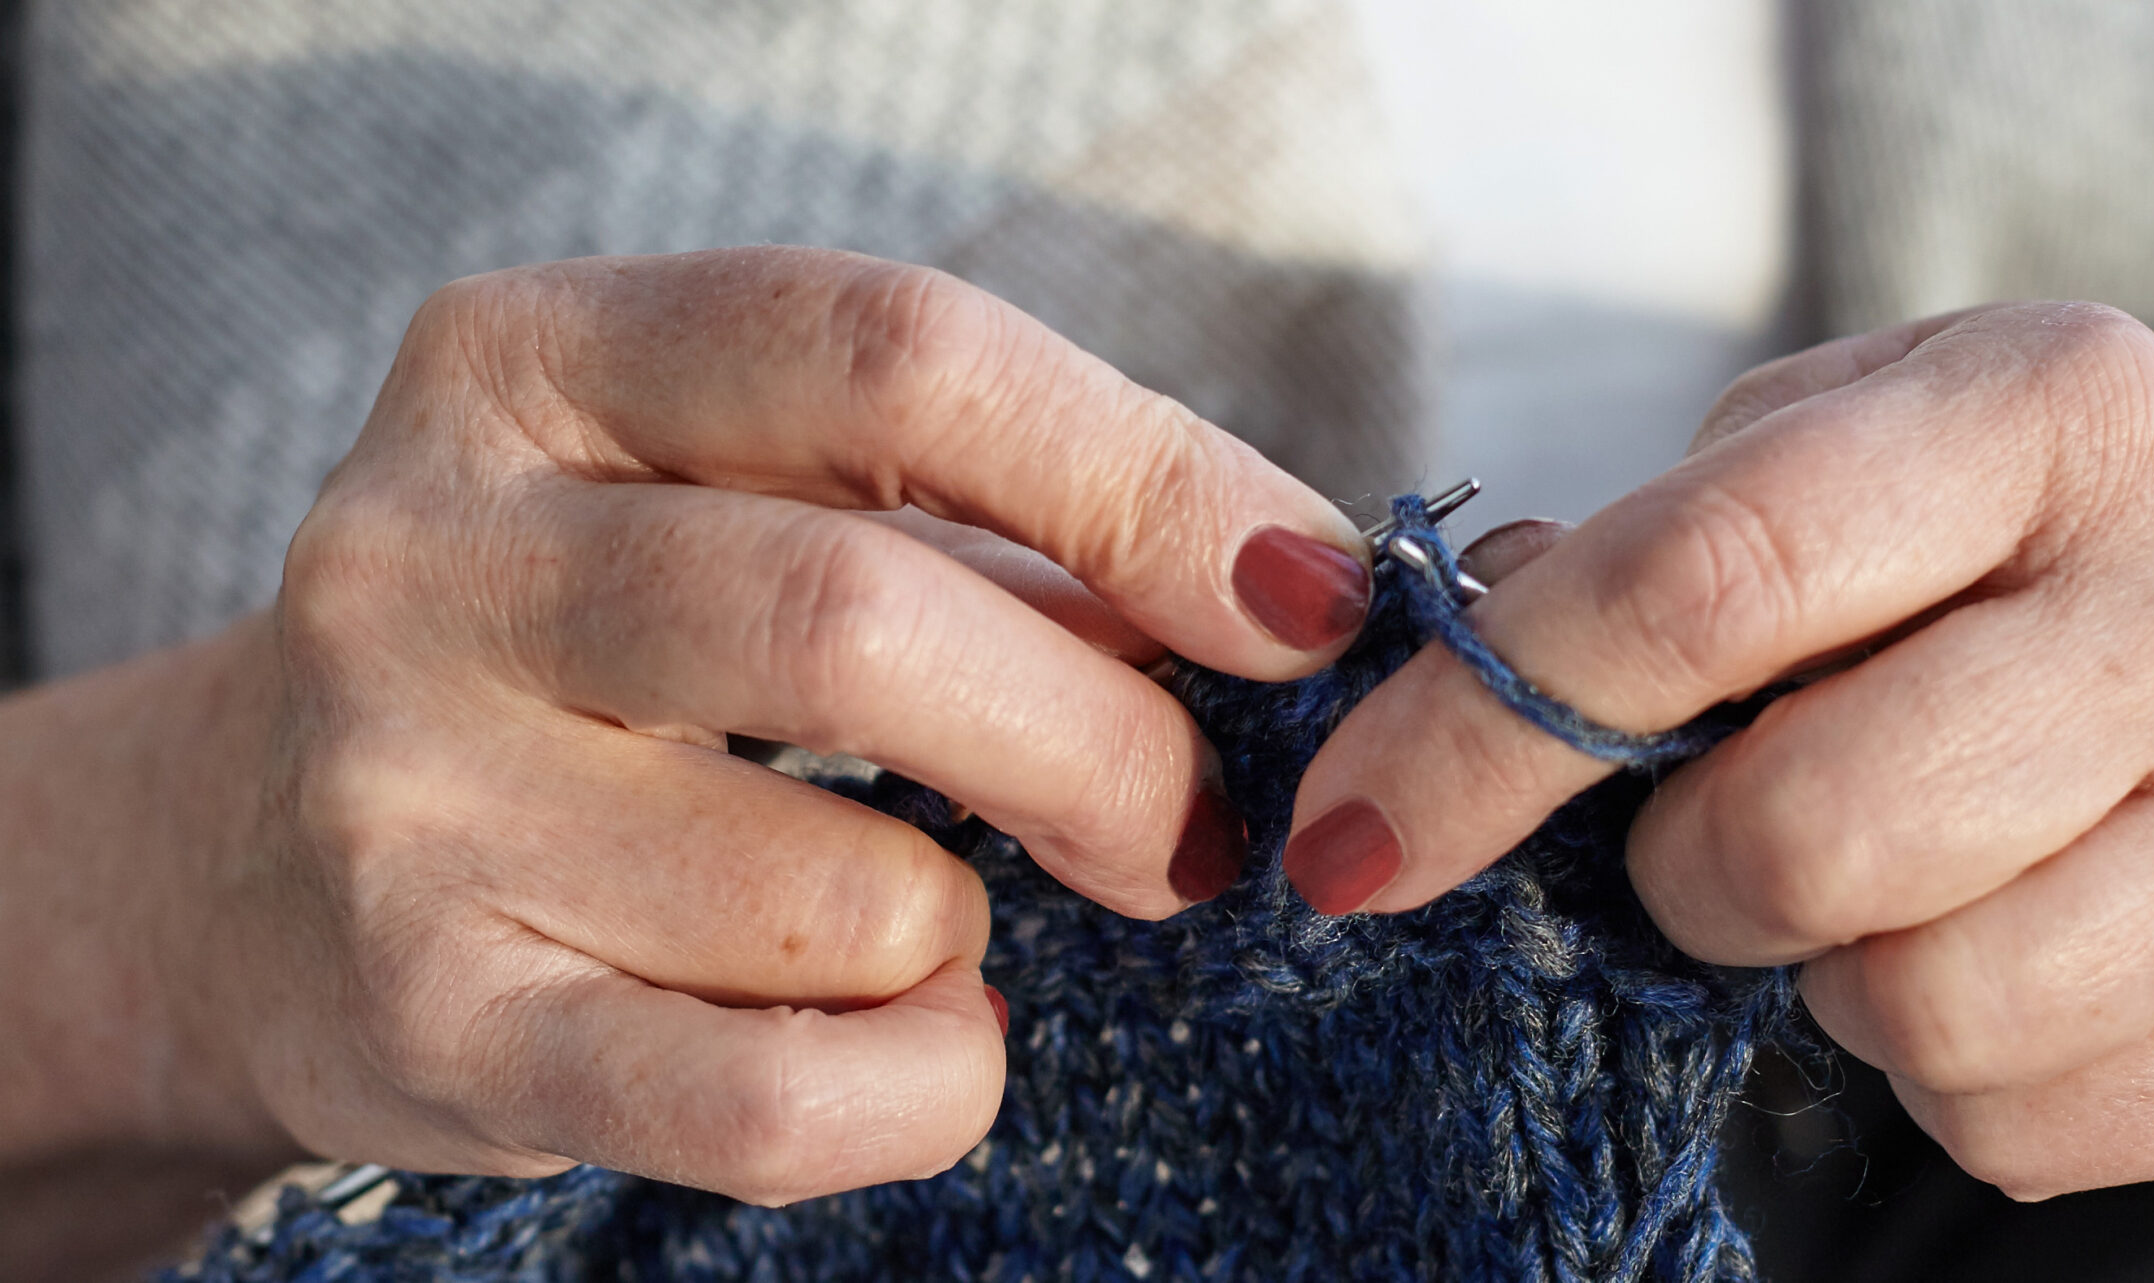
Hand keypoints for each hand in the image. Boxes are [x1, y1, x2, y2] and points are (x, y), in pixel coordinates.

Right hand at [139, 248, 1367, 1204]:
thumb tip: (1266, 606)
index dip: (1146, 478)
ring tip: (940, 913)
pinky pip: (773, 1098)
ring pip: (847, 893)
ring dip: (977, 929)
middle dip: (1106, 747)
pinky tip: (924, 1036)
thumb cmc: (589, 659)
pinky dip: (926, 1084)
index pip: (898, 354)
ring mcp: (408, 797)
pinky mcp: (433, 1020)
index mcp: (540, 362)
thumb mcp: (737, 509)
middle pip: (867, 621)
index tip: (1297, 599)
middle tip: (1187, 827)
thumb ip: (982, 531)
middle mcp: (434, 556)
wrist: (252, 865)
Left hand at [1284, 303, 2153, 1195]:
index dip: (1485, 732)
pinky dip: (1946, 1073)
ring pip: (1921, 1009)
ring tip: (1886, 885)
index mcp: (2056, 411)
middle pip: (1807, 834)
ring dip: (1826, 977)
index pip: (1709, 580)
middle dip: (1682, 875)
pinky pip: (2019, 1127)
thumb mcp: (1852, 451)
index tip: (1350, 835)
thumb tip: (1436, 658)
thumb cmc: (2031, 539)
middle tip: (1711, 836)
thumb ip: (1647, 544)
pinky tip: (1999, 953)